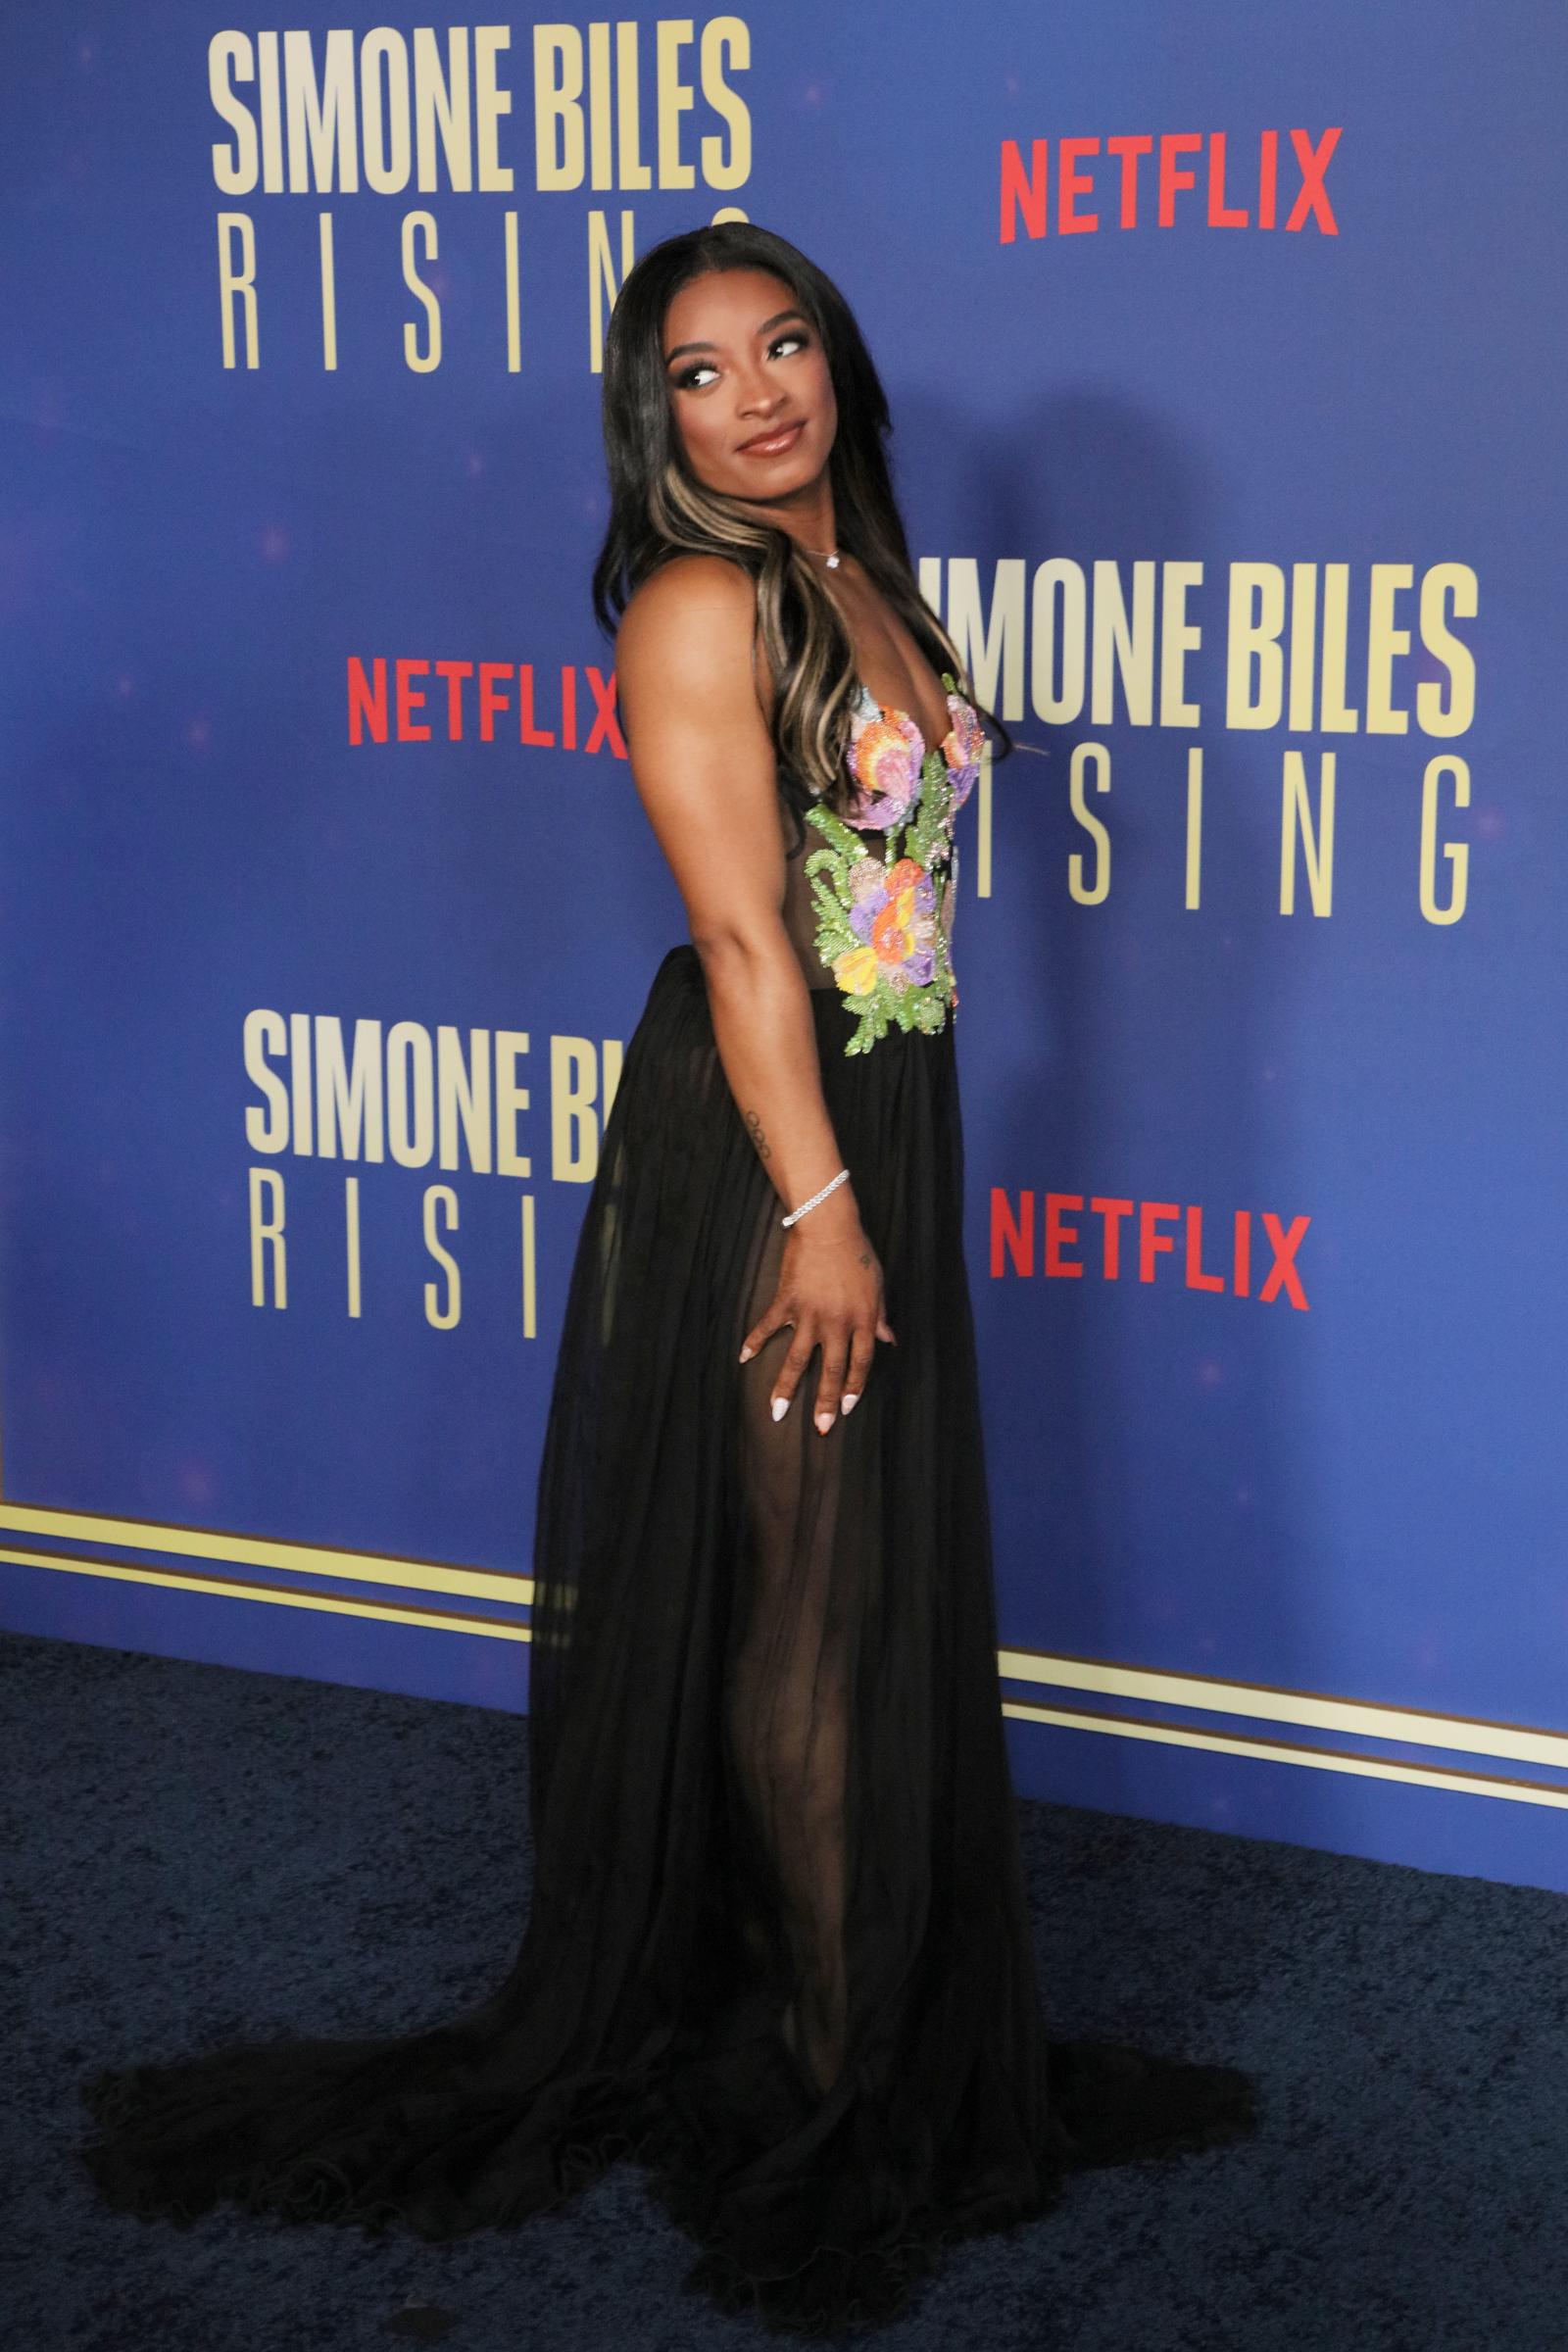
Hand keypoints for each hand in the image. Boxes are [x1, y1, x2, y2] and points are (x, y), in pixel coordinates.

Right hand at [737, 1204, 897, 1433]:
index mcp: (863, 1320)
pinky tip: (743, 1357)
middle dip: (825, 1402)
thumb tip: (890, 1340)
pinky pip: (769, 1326)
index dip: (854, 1387)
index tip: (846, 1408)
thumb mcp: (878, 1286)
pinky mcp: (787, 1302)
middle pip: (831, 1370)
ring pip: (797, 1359)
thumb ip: (881, 1317)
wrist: (829, 1227)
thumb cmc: (857, 1254)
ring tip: (776, 1412)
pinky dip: (754, 1340)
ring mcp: (810, 1314)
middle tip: (819, 1428)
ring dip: (786, 1388)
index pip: (861, 1363)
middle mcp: (837, 1323)